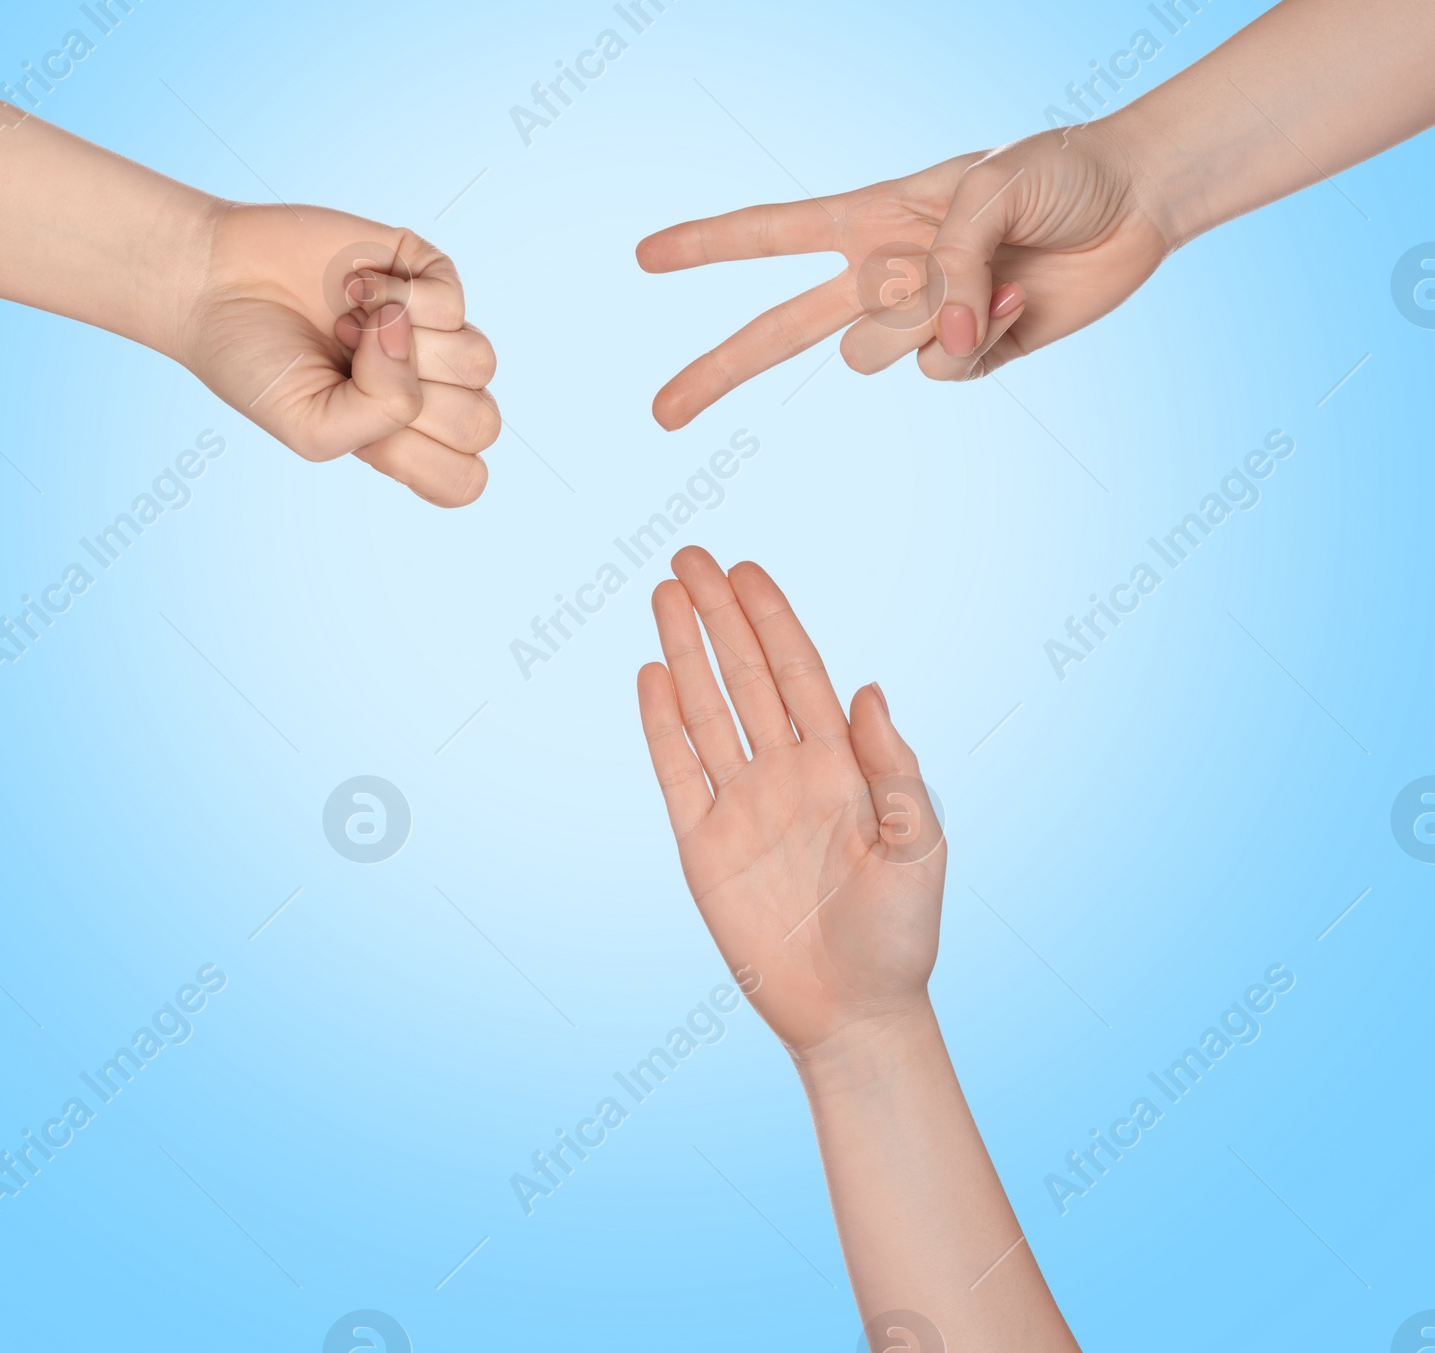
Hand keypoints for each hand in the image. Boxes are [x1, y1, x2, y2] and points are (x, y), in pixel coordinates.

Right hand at [174, 201, 497, 505]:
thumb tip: (408, 332)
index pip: (467, 478)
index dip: (426, 461)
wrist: (214, 284)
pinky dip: (393, 295)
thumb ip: (381, 413)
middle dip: (411, 402)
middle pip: (482, 422)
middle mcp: (428, 387)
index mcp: (405, 438)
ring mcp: (433, 331)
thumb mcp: (312, 428)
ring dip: (402, 347)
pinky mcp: (426, 274)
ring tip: (348, 331)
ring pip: (479, 362)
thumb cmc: (258, 365)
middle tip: (350, 374)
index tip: (370, 439)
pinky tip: (354, 289)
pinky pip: (452, 300)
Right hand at [635, 118, 1171, 428]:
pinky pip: (942, 371)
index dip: (707, 245)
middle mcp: (882, 275)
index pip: (772, 235)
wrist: (1138, 202)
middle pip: (778, 333)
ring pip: (872, 359)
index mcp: (870, 219)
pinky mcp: (968, 353)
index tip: (645, 256)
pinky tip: (1016, 303)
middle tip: (661, 415)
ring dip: (920, 326)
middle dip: (716, 371)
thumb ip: (946, 264)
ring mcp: (922, 319)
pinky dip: (977, 341)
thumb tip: (934, 337)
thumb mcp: (990, 191)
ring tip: (986, 283)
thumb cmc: (1058, 172)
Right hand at [636, 547, 944, 1060]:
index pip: (798, 672)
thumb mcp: (921, 849)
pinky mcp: (702, 846)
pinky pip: (677, 772)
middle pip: (744, 675)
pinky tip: (650, 675)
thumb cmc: (901, 935)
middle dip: (718, 615)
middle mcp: (786, 772)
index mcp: (841, 766)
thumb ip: (896, 770)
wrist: (854, 1014)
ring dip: (684, 652)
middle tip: (689, 555)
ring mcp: (740, 805)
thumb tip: (868, 690)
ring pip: (705, 710)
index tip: (745, 569)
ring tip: (663, 593)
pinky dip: (660, 724)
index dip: (771, 619)